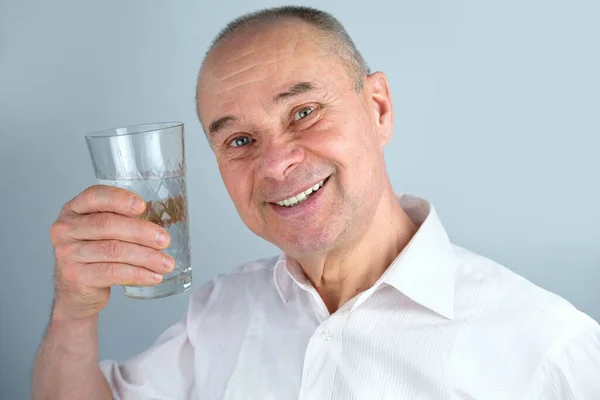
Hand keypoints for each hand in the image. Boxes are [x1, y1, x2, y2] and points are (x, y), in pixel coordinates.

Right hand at [49, 185, 172, 319]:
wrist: (76, 291)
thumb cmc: (95, 255)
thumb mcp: (102, 233)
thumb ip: (123, 221)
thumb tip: (163, 224)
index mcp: (73, 210)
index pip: (94, 196)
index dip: (119, 199)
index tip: (143, 206)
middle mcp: (65, 229)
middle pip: (108, 225)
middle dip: (141, 232)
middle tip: (165, 240)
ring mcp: (67, 253)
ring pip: (113, 250)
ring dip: (146, 257)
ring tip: (166, 263)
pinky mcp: (75, 276)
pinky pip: (113, 272)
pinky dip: (138, 274)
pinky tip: (154, 276)